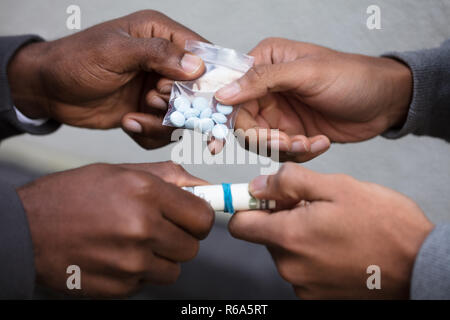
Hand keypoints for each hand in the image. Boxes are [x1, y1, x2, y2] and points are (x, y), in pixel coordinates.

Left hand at [7, 10, 205, 148]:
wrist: (49, 91)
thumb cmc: (75, 61)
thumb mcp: (114, 52)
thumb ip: (156, 54)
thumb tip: (196, 66)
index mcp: (161, 35)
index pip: (202, 53)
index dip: (211, 76)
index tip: (209, 99)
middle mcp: (165, 62)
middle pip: (198, 90)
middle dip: (181, 105)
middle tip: (152, 102)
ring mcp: (158, 88)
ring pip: (184, 115)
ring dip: (161, 123)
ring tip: (133, 117)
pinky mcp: (149, 111)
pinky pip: (165, 130)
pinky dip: (149, 133)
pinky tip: (128, 123)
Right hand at [17, 161, 213, 297]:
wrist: (26, 228)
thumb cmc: (73, 195)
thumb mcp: (121, 171)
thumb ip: (169, 178)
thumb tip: (205, 188)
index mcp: (146, 192)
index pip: (203, 217)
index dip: (200, 218)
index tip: (192, 218)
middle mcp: (141, 228)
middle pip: (192, 247)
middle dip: (180, 238)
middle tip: (158, 229)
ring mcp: (130, 262)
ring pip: (173, 269)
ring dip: (160, 258)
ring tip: (133, 242)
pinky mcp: (118, 287)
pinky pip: (147, 282)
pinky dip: (138, 272)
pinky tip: (116, 256)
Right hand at [215, 38, 411, 161]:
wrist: (386, 101)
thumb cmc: (352, 76)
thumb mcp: (307, 72)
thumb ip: (262, 80)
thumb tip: (223, 93)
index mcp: (265, 63)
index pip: (231, 92)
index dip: (224, 116)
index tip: (217, 142)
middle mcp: (267, 89)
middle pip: (243, 123)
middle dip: (264, 139)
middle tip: (286, 143)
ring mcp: (279, 114)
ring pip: (261, 142)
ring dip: (285, 148)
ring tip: (311, 142)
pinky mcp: (292, 133)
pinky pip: (282, 152)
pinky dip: (300, 153)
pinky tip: (321, 142)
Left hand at [229, 163, 432, 298]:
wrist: (421, 264)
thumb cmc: (384, 224)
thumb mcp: (336, 187)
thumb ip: (289, 183)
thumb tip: (258, 185)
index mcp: (290, 237)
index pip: (240, 224)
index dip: (246, 205)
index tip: (260, 197)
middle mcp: (290, 267)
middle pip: (265, 235)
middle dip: (281, 217)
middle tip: (314, 207)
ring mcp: (304, 285)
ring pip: (285, 251)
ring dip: (299, 235)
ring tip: (332, 226)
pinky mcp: (316, 296)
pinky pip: (301, 268)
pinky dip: (312, 254)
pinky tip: (337, 245)